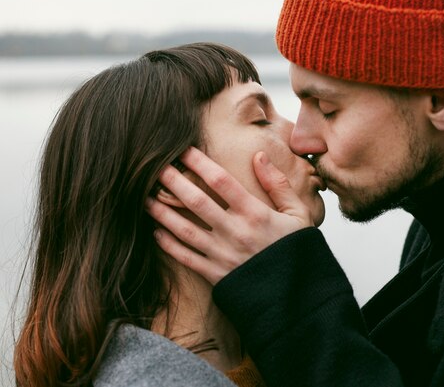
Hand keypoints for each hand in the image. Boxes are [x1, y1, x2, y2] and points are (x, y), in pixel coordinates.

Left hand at [146, 147, 313, 283]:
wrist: (297, 295)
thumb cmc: (298, 251)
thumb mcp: (299, 214)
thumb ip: (278, 184)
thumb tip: (259, 156)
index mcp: (256, 213)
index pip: (221, 181)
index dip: (199, 162)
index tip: (183, 150)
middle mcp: (235, 231)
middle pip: (196, 201)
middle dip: (173, 182)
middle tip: (154, 166)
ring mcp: (223, 254)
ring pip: (184, 229)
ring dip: (162, 212)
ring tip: (144, 197)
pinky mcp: (216, 274)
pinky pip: (186, 257)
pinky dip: (168, 244)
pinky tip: (155, 231)